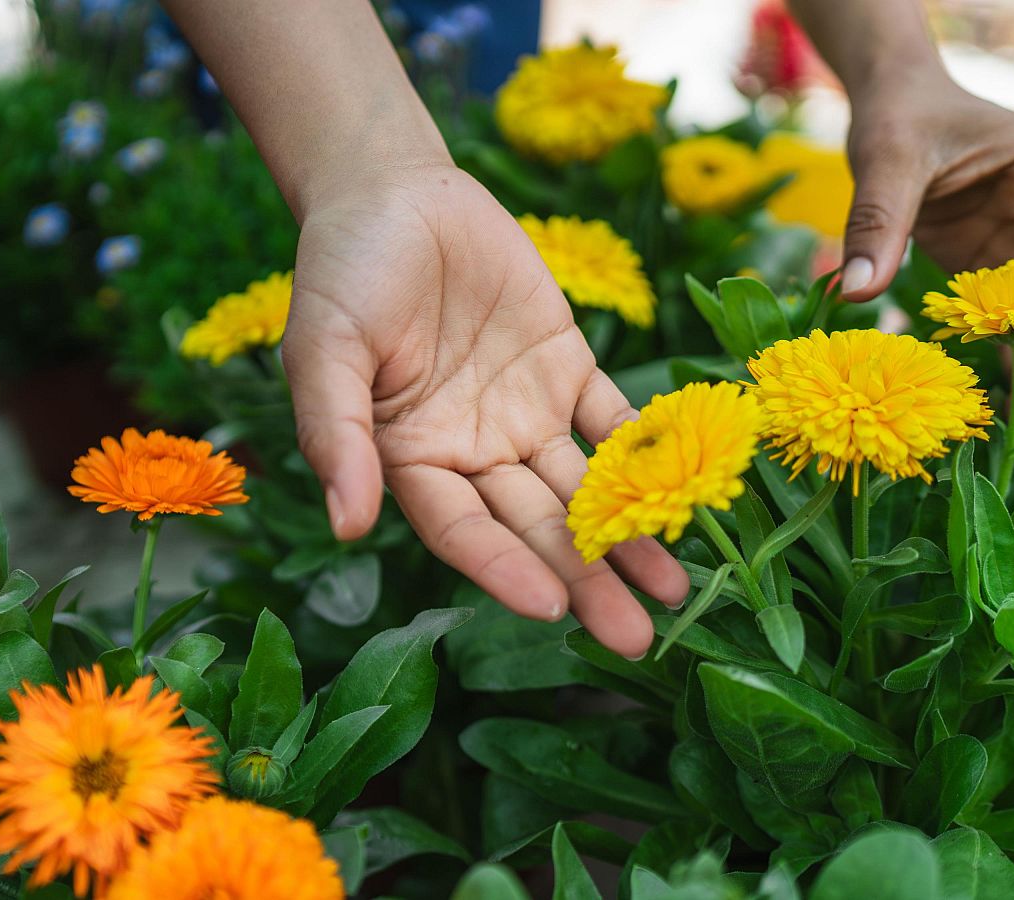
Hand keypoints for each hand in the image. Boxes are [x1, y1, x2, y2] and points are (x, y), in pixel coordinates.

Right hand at [280, 164, 688, 656]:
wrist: (394, 189)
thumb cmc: (342, 270)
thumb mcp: (323, 348)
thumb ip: (338, 434)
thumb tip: (346, 525)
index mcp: (410, 459)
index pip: (463, 531)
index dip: (504, 568)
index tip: (551, 608)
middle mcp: (473, 452)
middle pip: (536, 527)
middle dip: (585, 580)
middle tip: (637, 638)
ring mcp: (524, 413)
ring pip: (583, 489)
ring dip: (629, 536)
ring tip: (675, 591)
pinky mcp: (567, 367)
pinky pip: (613, 418)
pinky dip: (650, 452)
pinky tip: (690, 493)